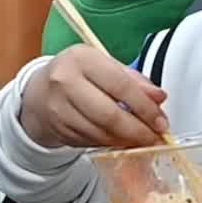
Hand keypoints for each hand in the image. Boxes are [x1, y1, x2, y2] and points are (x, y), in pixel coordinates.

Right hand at [20, 45, 169, 148]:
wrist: (39, 92)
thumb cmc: (79, 75)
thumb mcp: (105, 66)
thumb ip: (134, 80)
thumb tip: (159, 97)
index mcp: (82, 59)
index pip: (120, 85)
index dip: (145, 107)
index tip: (161, 122)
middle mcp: (66, 81)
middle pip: (109, 115)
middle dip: (138, 130)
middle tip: (155, 137)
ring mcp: (58, 108)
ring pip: (101, 133)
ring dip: (126, 140)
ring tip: (141, 140)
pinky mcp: (58, 129)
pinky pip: (91, 141)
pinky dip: (110, 144)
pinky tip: (121, 140)